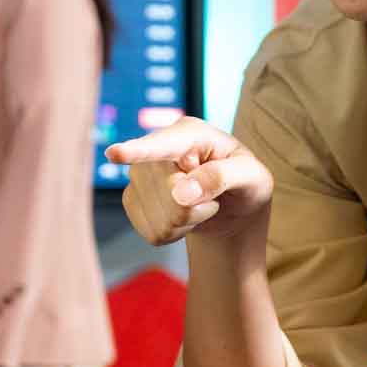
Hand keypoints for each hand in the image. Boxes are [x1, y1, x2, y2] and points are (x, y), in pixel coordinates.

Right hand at [106, 118, 273, 245]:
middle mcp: (158, 149)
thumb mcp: (251, 176)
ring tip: (200, 205)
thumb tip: (182, 193)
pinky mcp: (132, 199)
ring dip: (188, 222)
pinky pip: (151, 232)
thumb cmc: (244, 183)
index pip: (162, 146)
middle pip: (169, 193)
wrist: (231, 208)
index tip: (114, 154)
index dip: (137, 151)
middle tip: (214, 198)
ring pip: (159, 218)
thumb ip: (222, 177)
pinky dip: (175, 234)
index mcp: (190, 132)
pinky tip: (185, 219)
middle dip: (197, 207)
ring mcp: (140, 174)